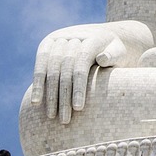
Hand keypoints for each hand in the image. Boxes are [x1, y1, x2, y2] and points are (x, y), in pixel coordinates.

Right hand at [30, 20, 155, 121]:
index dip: (79, 86)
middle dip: (64, 94)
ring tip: (51, 116)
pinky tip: (36, 102)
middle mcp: (74, 35)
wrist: (101, 37)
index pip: (82, 62)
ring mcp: (59, 38)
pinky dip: (38, 84)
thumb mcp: (119, 53)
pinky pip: (40, 64)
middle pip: (65, 67)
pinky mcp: (47, 44)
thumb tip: (103, 58)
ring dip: (50, 93)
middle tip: (65, 119)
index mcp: (93, 37)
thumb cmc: (113, 53)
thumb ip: (114, 55)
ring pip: (51, 67)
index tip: (79, 108)